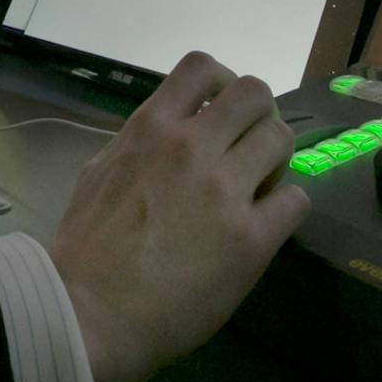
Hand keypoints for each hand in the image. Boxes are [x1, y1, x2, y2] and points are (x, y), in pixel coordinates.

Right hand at [49, 52, 308, 381]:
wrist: (91, 315)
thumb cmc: (85, 251)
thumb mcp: (99, 173)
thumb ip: (138, 146)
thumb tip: (165, 134)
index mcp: (151, 129)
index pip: (202, 66)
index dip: (222, 82)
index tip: (220, 110)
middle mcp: (191, 148)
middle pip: (255, 92)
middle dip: (259, 115)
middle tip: (249, 148)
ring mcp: (224, 192)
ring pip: (282, 139)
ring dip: (277, 159)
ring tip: (260, 186)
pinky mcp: (251, 239)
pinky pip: (295, 200)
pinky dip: (286, 206)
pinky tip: (267, 223)